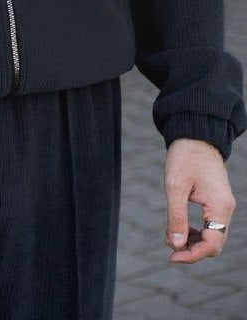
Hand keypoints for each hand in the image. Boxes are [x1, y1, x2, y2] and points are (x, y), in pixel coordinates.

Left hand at [163, 138, 235, 262]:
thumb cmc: (184, 157)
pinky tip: (177, 227)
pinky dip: (194, 231)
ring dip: (192, 241)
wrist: (195, 135)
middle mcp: (225, 209)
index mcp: (219, 207)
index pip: (212, 244)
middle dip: (191, 249)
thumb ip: (176, 217)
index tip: (172, 257)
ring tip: (169, 236)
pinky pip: (209, 225)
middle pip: (214, 243)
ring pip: (212, 236)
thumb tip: (176, 245)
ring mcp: (222, 205)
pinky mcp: (216, 201)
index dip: (192, 255)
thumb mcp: (175, 187)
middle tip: (167, 245)